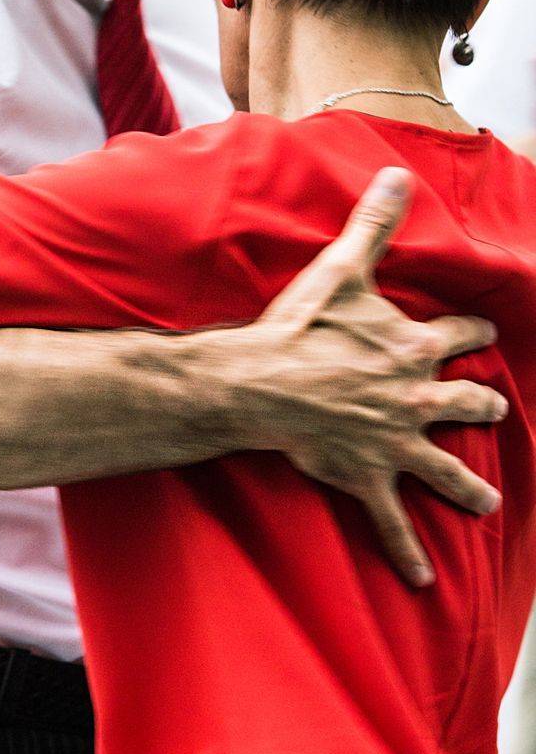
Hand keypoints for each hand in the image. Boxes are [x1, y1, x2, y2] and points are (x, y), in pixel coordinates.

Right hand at [228, 166, 504, 586]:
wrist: (258, 383)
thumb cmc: (298, 326)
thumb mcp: (341, 268)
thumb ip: (374, 224)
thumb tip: (398, 173)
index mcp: (411, 346)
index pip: (458, 333)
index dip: (472, 329)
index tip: (483, 329)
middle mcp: (414, 396)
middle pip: (464, 401)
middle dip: (482, 404)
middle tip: (493, 407)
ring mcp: (394, 440)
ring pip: (446, 467)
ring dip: (469, 486)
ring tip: (490, 501)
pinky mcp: (367, 475)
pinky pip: (392, 521)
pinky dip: (408, 552)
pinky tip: (423, 580)